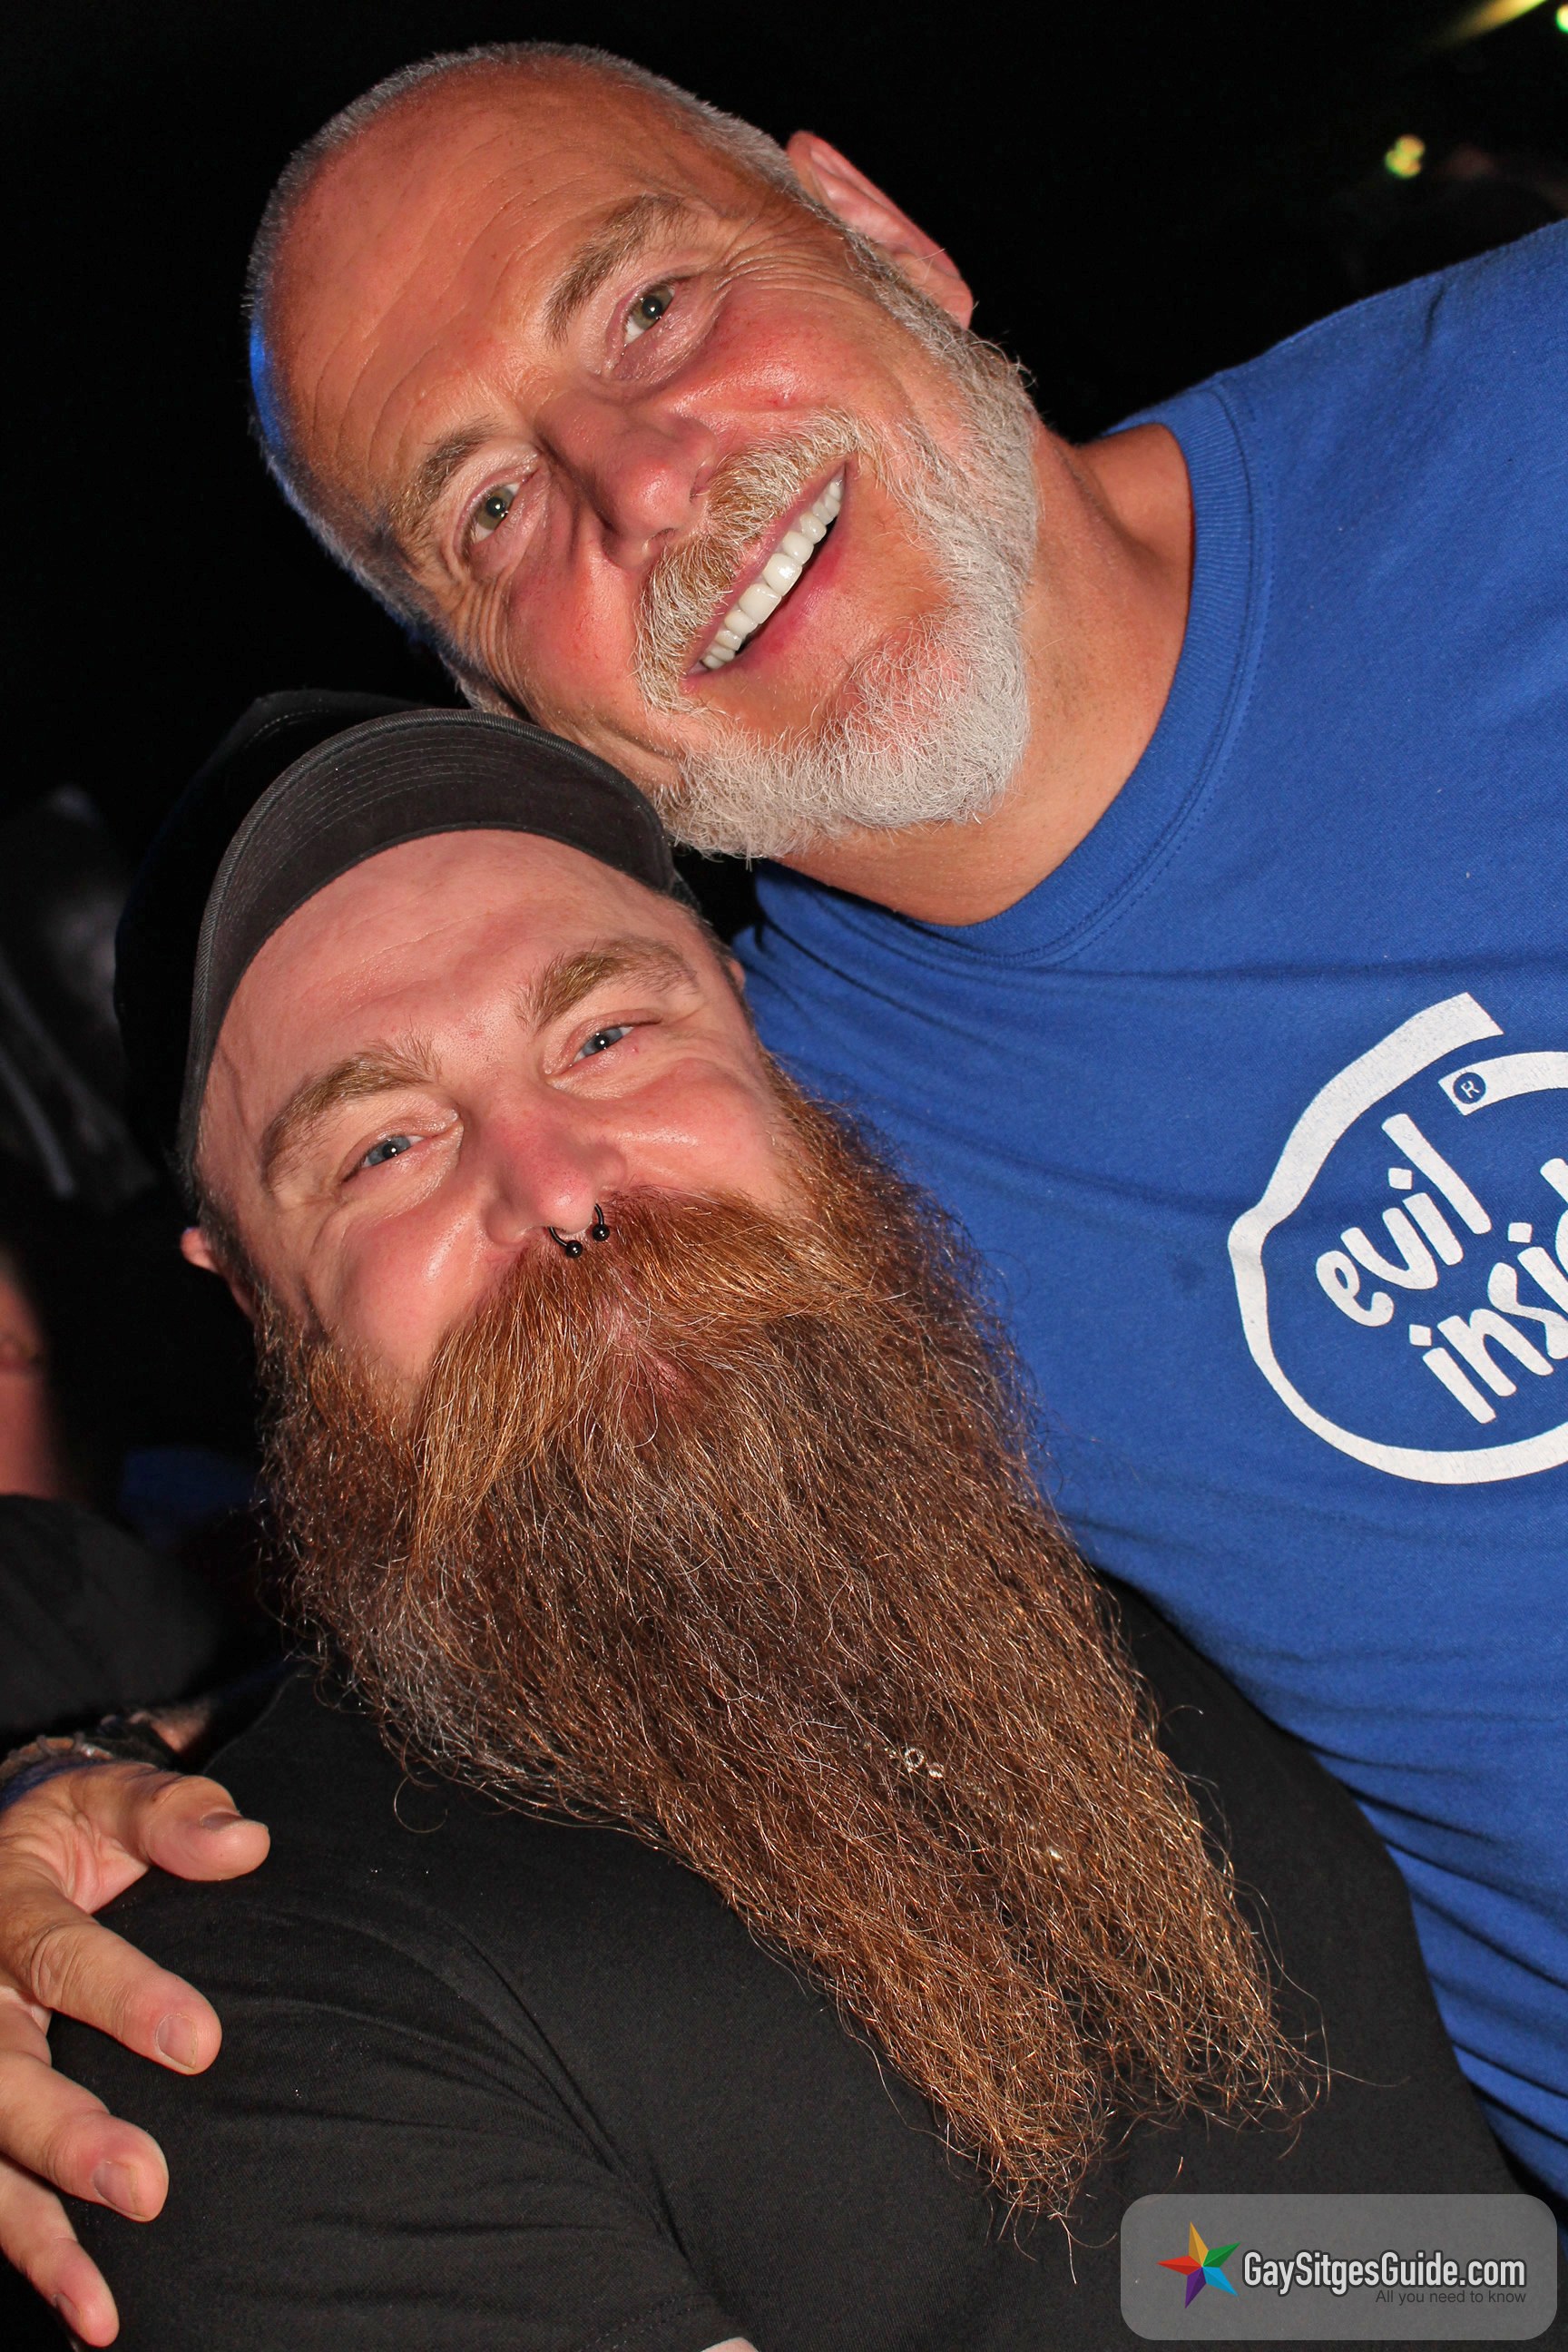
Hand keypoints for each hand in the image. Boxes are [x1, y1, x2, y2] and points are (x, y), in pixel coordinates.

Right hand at [0, 1762, 267, 2343]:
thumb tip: (245, 1843)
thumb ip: (171, 1815)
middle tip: (147, 2187)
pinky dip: (28, 2253)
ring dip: (35, 2233)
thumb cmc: (71, 1835)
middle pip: (0, 2075)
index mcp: (6, 1904)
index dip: (124, 1997)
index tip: (202, 2043)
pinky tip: (86, 2314)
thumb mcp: (107, 1798)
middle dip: (67, 2137)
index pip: (58, 1954)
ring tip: (101, 2303)